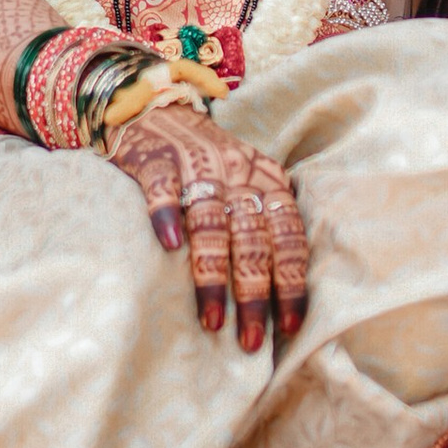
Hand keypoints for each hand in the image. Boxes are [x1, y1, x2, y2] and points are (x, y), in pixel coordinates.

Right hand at [107, 99, 307, 350]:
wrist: (155, 107)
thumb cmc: (208, 162)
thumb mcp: (247, 181)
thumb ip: (263, 222)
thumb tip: (278, 296)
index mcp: (266, 178)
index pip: (288, 236)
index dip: (291, 282)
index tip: (289, 327)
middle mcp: (236, 171)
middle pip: (252, 238)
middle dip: (254, 293)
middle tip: (250, 341)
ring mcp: (195, 164)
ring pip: (211, 223)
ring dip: (213, 274)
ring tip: (212, 321)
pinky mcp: (156, 161)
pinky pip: (164, 190)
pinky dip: (168, 216)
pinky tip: (171, 247)